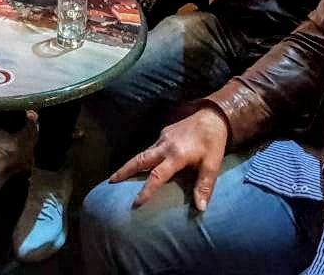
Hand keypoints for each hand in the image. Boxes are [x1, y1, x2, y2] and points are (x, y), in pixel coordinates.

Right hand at [108, 107, 228, 210]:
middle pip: (139, 160)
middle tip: (110, 181)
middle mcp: (164, 146)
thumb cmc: (213, 142)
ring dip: (130, 164)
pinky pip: (150, 147)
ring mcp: (163, 138)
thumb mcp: (212, 164)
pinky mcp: (164, 132)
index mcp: (175, 155)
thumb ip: (204, 185)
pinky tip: (142, 163)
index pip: (157, 176)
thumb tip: (200, 208)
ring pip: (143, 153)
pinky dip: (142, 157)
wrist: (212, 115)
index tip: (135, 203)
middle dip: (124, 171)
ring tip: (119, 175)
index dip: (146, 190)